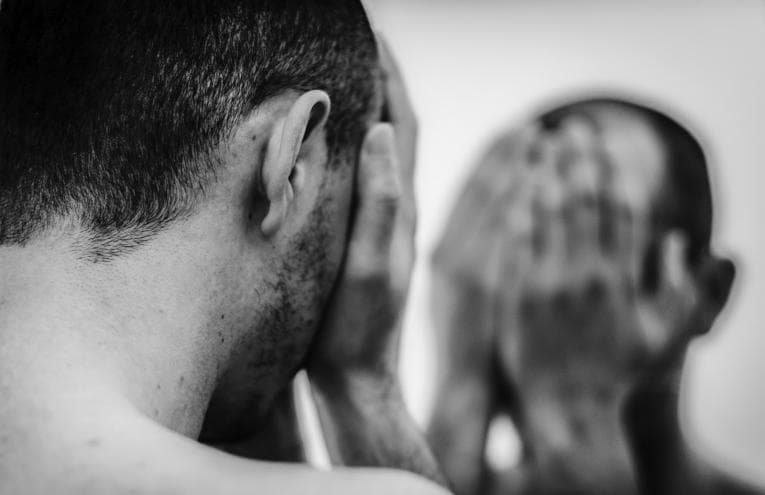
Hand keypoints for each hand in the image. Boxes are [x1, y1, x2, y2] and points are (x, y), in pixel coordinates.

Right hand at [308, 38, 416, 376]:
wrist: (355, 376)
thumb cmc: (359, 329)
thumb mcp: (371, 266)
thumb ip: (380, 203)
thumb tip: (383, 130)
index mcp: (401, 207)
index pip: (403, 125)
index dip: (391, 77)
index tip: (372, 35)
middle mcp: (394, 208)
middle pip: (393, 129)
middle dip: (379, 81)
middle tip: (353, 45)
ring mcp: (377, 223)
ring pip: (375, 152)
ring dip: (365, 110)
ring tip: (340, 78)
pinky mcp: (358, 238)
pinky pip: (358, 178)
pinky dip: (349, 147)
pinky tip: (328, 144)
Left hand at [494, 119, 700, 387]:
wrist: (566, 410)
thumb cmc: (616, 372)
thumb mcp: (662, 335)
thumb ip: (679, 288)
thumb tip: (680, 242)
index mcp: (620, 279)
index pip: (617, 208)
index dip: (609, 169)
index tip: (602, 141)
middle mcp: (583, 275)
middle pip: (580, 201)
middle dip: (576, 158)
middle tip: (570, 127)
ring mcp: (545, 283)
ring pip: (545, 213)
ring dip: (544, 172)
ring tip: (540, 142)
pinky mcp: (514, 294)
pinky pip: (515, 240)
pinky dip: (517, 207)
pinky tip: (514, 182)